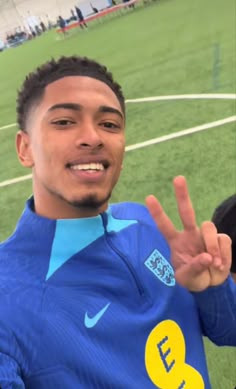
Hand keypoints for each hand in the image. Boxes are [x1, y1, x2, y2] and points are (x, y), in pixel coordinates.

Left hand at [145, 176, 231, 290]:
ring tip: (214, 263)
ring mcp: (205, 236)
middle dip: (182, 195)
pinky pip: (223, 240)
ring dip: (212, 246)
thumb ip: (194, 269)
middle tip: (178, 178)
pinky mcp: (220, 239)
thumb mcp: (187, 279)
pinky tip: (220, 265)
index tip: (149, 197)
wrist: (210, 286)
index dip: (157, 213)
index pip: (165, 226)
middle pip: (186, 212)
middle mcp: (190, 235)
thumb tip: (207, 257)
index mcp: (176, 242)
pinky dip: (224, 254)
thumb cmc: (193, 279)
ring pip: (209, 227)